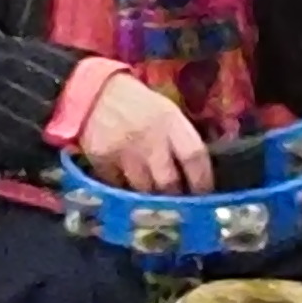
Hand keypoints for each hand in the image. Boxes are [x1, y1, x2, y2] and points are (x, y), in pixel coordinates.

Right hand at [77, 77, 215, 196]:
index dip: (203, 179)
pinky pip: (117, 187)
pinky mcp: (101, 161)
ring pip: (143, 190)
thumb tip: (196, 170)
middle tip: (180, 208)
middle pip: (169, 182)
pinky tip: (129, 194)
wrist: (95, 93)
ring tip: (156, 206)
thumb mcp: (166, 112)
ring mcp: (124, 152)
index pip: (194, 156)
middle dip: (176, 199)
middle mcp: (150, 139)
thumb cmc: (138, 103)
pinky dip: (125, 193)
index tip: (205, 195)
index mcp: (171, 122)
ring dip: (151, 200)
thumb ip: (180, 138)